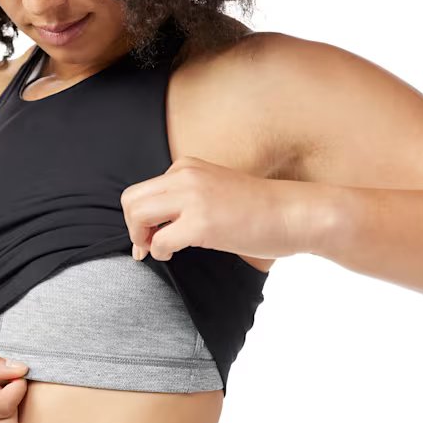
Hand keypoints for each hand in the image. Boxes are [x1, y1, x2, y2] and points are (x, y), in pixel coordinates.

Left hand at [120, 156, 307, 261]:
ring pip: (137, 215)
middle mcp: (186, 176)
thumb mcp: (215, 192)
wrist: (292, 213)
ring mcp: (193, 198)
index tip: (147, 237)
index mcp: (187, 167)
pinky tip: (173, 255)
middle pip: (131, 200)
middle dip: (131, 228)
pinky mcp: (201, 223)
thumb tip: (159, 224)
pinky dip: (159, 252)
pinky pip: (159, 240)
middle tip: (144, 247)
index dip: (138, 218)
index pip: (143, 190)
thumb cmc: (259, 210)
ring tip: (156, 250)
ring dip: (140, 238)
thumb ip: (187, 199)